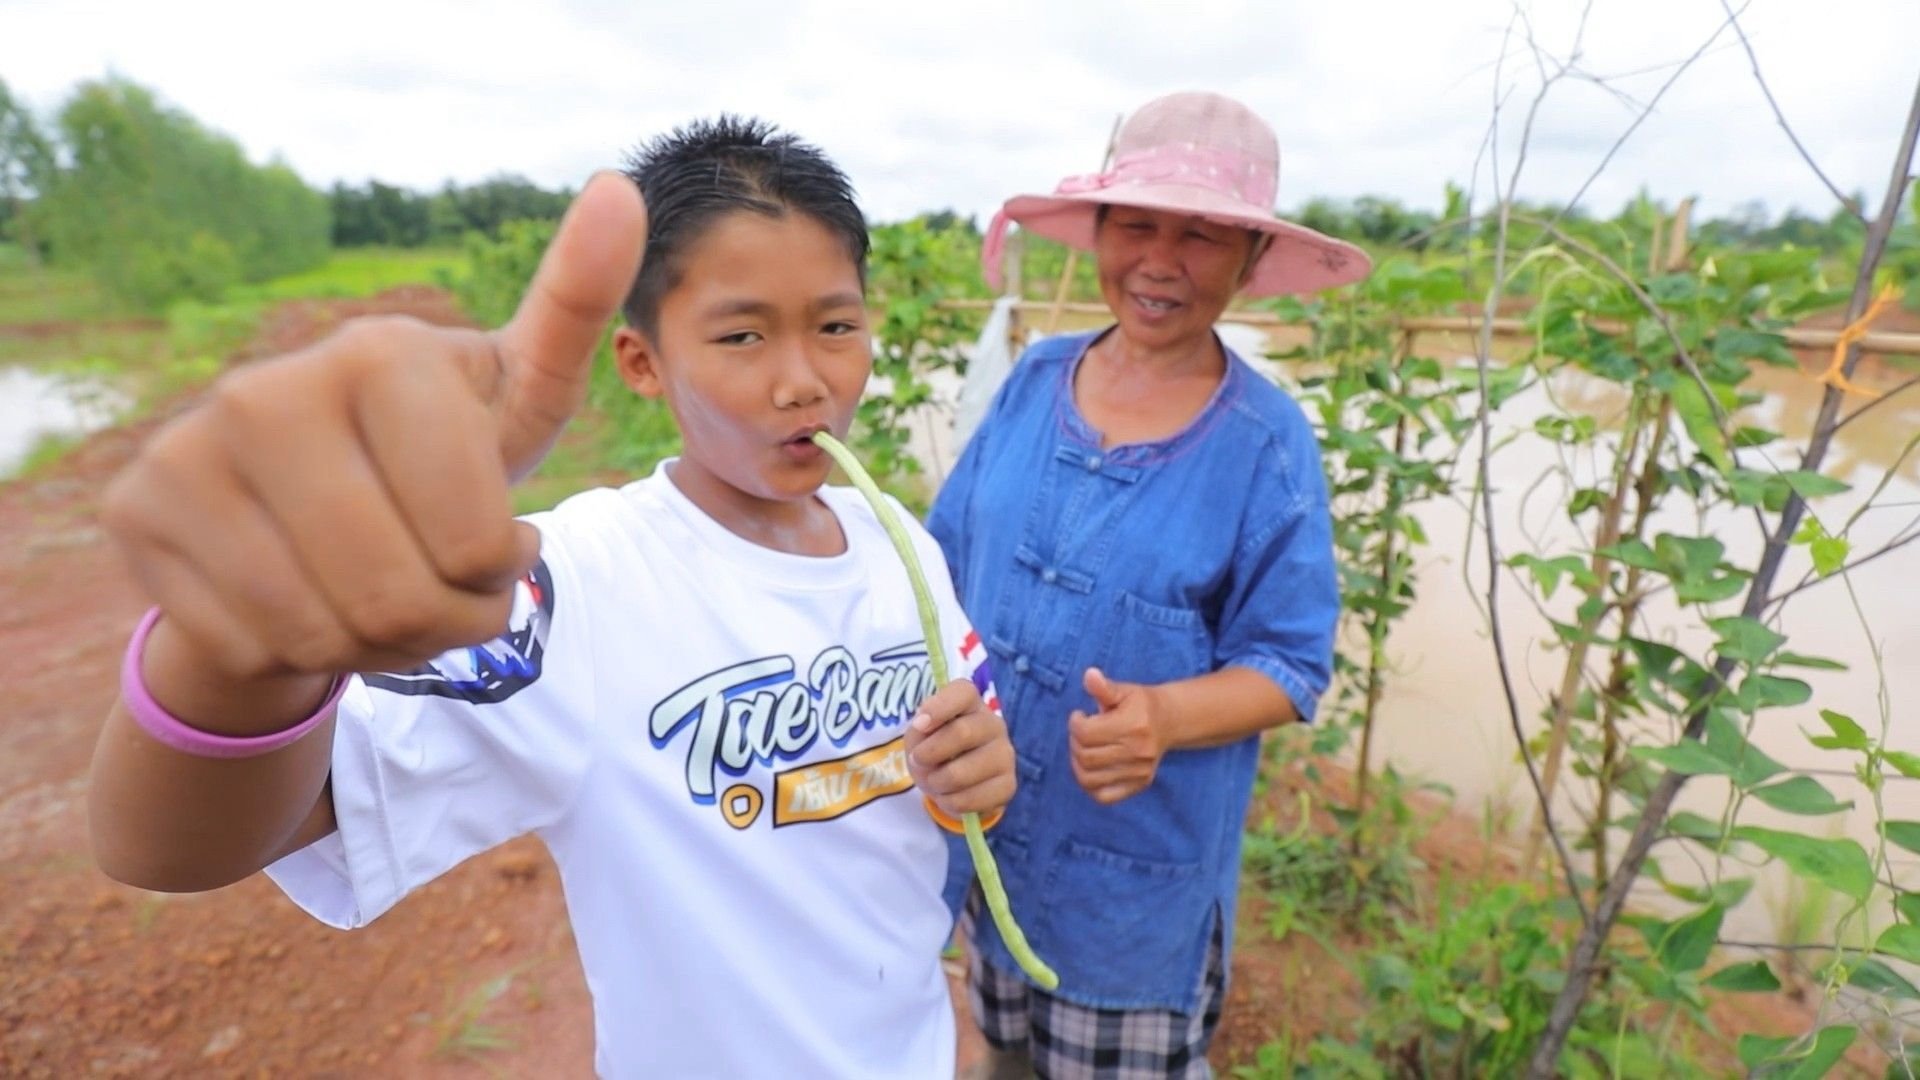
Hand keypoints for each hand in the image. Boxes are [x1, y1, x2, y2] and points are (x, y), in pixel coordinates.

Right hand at [101, 173, 647, 682]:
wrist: (311, 502)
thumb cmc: (441, 455)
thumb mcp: (520, 394)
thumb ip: (575, 307)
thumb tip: (619, 190)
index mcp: (383, 354)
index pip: (476, 544)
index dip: (498, 575)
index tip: (498, 543)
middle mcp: (270, 388)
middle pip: (397, 599)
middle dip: (442, 625)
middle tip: (444, 594)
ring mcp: (191, 446)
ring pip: (322, 633)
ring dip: (375, 648)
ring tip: (382, 600)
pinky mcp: (138, 509)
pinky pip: (251, 644)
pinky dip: (296, 653)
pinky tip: (306, 603)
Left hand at [904, 679, 1015, 819]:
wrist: (953, 783)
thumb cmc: (934, 749)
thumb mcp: (919, 735)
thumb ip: (920, 727)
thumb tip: (924, 725)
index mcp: (971, 703)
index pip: (963, 692)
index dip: (939, 707)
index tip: (919, 725)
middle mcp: (994, 724)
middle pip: (962, 733)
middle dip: (929, 753)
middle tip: (918, 761)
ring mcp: (1005, 755)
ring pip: (962, 773)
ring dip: (936, 782)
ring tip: (935, 781)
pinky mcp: (1008, 786)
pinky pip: (969, 799)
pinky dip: (949, 802)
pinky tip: (950, 796)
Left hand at [1069, 667, 1168, 803]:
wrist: (1168, 721)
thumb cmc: (1140, 704)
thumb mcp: (1123, 690)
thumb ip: (1104, 687)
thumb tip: (1089, 675)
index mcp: (1133, 725)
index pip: (1086, 732)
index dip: (1075, 723)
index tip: (1080, 716)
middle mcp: (1138, 751)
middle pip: (1085, 756)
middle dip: (1075, 742)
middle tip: (1081, 732)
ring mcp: (1139, 771)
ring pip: (1089, 778)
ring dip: (1078, 764)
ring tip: (1083, 749)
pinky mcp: (1139, 784)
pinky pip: (1104, 797)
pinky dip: (1090, 786)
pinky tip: (1090, 769)